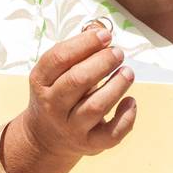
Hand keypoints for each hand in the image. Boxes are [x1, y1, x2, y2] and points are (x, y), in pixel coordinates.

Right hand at [16, 28, 136, 162]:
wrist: (46, 138)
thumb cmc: (58, 95)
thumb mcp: (55, 73)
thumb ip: (76, 51)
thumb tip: (100, 29)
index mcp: (41, 82)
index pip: (59, 58)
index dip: (84, 43)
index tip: (105, 35)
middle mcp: (53, 105)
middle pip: (77, 80)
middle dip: (102, 62)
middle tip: (118, 53)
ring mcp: (71, 127)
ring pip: (95, 107)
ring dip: (116, 86)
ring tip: (128, 72)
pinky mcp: (90, 144)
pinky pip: (111, 134)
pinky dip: (126, 117)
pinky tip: (130, 101)